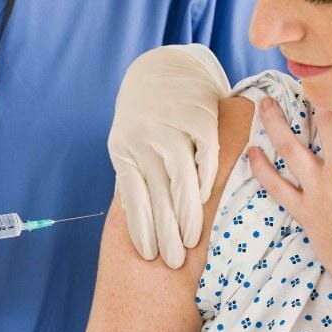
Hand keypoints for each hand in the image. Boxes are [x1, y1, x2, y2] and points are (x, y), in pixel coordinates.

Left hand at [108, 44, 230, 267]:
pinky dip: (207, 179)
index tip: (149, 255)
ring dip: (186, 214)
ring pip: (180, 178)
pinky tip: (208, 201)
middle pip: (155, 195)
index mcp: (123, 150)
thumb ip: (135, 177)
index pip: (133, 197)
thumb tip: (138, 223)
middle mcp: (143, 139)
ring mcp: (170, 126)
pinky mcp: (198, 115)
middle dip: (164, 232)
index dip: (141, 228)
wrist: (162, 68)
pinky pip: (204, 155)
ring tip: (191, 242)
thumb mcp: (130, 145)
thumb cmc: (146, 119)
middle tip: (172, 263)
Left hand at [248, 97, 331, 297]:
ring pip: (289, 148)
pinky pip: (276, 185)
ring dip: (274, 123)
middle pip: (323, 123)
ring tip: (262, 103)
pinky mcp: (302, 209)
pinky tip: (250, 153)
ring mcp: (318, 188)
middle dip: (311, 98)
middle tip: (298, 79)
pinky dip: (261, 169)